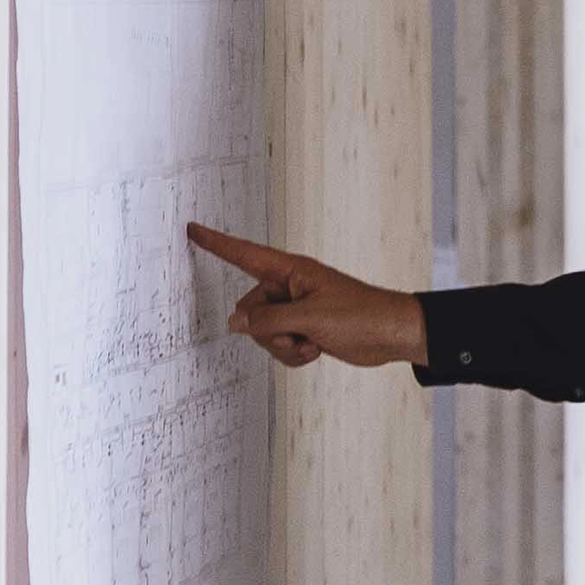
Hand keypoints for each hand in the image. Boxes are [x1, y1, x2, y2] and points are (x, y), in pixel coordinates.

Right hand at [187, 224, 427, 368]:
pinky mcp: (304, 330)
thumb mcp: (310, 318)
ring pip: (264, 333)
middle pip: (251, 310)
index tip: (193, 230)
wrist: (392, 335)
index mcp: (291, 271)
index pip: (244, 254)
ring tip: (312, 343)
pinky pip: (281, 346)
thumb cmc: (361, 316)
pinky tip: (316, 350)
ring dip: (283, 346)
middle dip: (267, 330)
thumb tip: (236, 323)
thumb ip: (269, 321)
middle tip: (297, 334)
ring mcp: (296, 310)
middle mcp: (289, 288)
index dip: (217, 243)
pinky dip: (294, 354)